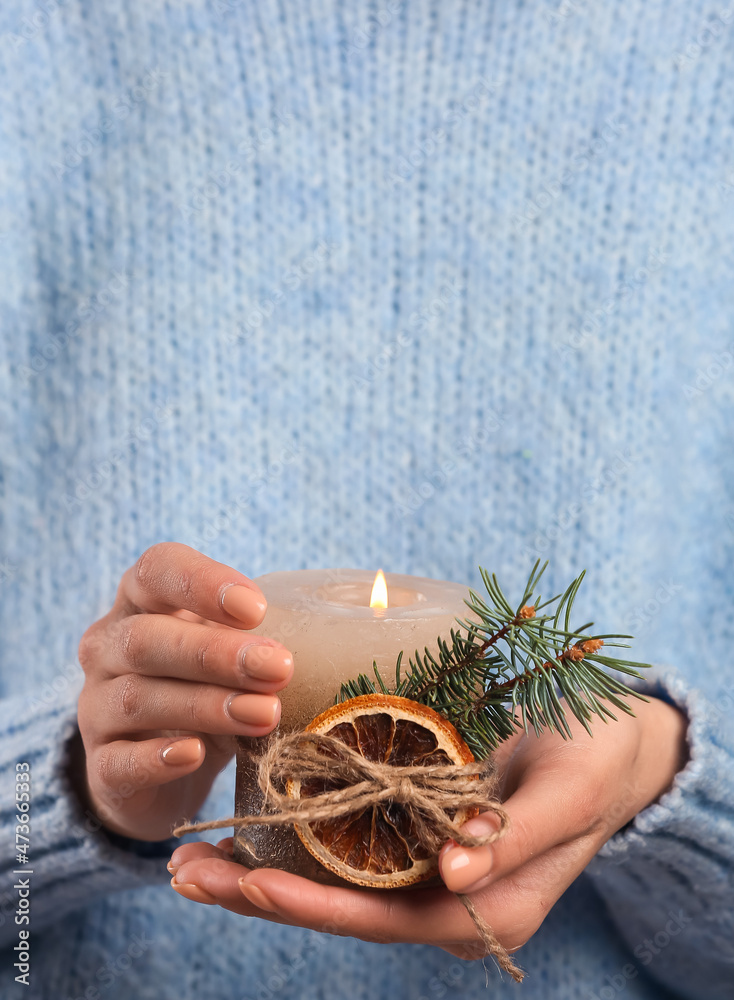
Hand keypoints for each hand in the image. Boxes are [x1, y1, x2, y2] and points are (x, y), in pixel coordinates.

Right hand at [74, 542, 293, 840]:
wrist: (155, 768)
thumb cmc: (208, 687)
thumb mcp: (231, 650)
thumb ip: (268, 630)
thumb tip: (372, 613)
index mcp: (141, 602)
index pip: (158, 569)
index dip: (203, 582)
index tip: (256, 607)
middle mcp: (109, 647)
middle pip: (148, 638)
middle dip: (216, 652)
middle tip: (280, 667)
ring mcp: (96, 707)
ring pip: (139, 698)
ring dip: (206, 704)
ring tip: (265, 714)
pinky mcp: (100, 767)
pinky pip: (120, 760)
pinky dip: (159, 757)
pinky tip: (197, 755)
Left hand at [167, 695, 687, 958]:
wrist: (614, 745)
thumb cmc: (595, 760)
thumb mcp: (569, 792)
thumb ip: (516, 835)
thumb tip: (456, 871)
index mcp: (488, 903)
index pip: (381, 917)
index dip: (309, 904)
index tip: (244, 883)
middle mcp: (451, 902)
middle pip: (343, 909)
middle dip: (261, 895)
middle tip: (183, 869)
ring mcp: (434, 877)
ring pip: (339, 887)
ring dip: (266, 874)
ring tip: (192, 858)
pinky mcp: (423, 842)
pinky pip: (354, 855)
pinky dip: (300, 846)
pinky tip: (253, 830)